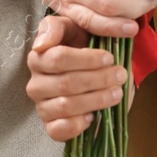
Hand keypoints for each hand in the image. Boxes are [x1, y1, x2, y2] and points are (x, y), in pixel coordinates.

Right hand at [26, 15, 126, 141]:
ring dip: (96, 100)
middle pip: (66, 83)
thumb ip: (57, 27)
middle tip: (120, 75)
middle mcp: (36, 82)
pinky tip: (94, 116)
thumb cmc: (85, 45)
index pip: (59, 58)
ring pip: (66, 106)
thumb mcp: (76, 26)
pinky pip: (59, 130)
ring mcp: (42, 106)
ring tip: (116, 93)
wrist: (95, 71)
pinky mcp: (50, 125)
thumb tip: (41, 43)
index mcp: (39, 56)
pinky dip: (78, 125)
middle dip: (98, 79)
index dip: (87, 59)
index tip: (109, 57)